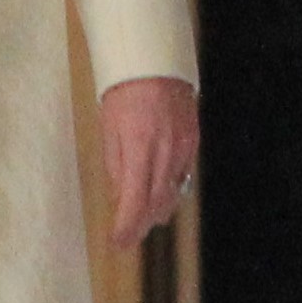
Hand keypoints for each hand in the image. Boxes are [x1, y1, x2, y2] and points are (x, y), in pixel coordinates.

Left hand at [101, 76, 199, 249]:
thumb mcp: (109, 129)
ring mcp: (183, 147)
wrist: (155, 60)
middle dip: (141, 224)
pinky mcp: (193, 142)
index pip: (134, 201)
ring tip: (142, 219)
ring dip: (156, 209)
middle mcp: (165, 150)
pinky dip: (170, 189)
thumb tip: (119, 198)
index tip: (118, 242)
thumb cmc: (124, 91)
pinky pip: (182, 175)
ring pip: (173, 192)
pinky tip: (159, 193)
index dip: (126, 227)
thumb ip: (115, 166)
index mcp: (139, 146)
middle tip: (128, 237)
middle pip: (157, 203)